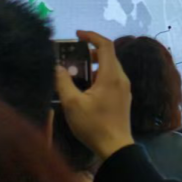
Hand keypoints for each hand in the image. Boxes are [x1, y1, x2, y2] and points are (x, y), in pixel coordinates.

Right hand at [55, 30, 133, 160]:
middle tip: (72, 55)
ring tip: (76, 72)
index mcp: (111, 75)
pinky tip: (85, 88)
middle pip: (108, 56)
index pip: (106, 45)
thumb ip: (64, 82)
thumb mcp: (73, 104)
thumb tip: (57, 66)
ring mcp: (124, 89)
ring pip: (110, 68)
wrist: (115, 147)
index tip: (77, 34)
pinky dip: (99, 75)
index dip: (92, 36)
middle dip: (90, 51)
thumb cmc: (93, 125)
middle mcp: (121, 78)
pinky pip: (111, 79)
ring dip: (94, 65)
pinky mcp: (123, 98)